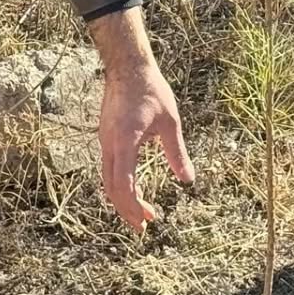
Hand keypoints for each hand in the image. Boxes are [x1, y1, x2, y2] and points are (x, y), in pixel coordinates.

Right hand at [98, 60, 194, 230]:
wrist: (127, 68)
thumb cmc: (150, 91)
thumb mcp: (170, 122)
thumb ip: (177, 153)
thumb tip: (188, 180)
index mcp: (124, 141)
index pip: (123, 184)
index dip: (133, 206)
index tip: (147, 220)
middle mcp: (109, 144)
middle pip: (111, 188)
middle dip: (126, 210)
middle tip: (143, 227)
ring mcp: (105, 141)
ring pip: (108, 180)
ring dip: (123, 199)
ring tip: (143, 212)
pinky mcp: (106, 138)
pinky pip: (110, 168)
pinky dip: (120, 184)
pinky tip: (136, 189)